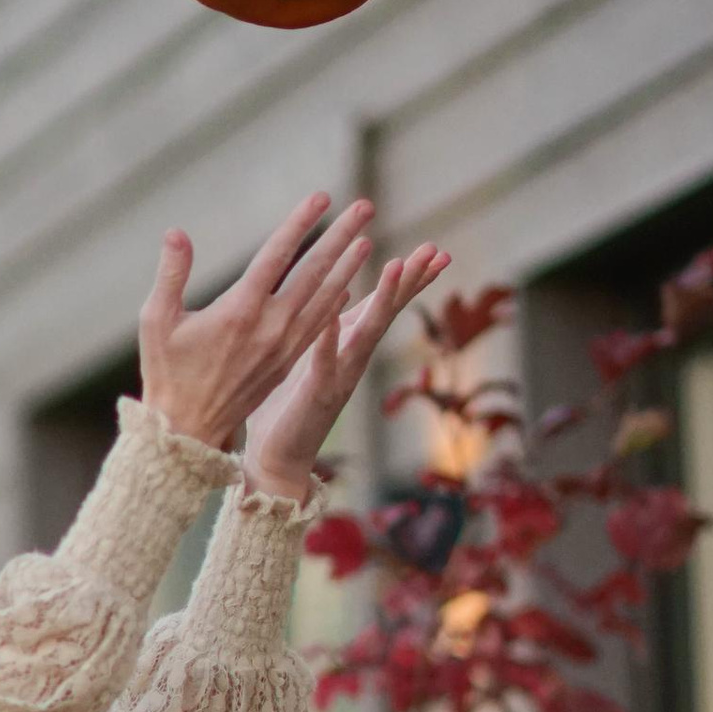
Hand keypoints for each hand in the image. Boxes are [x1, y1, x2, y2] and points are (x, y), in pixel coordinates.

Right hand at [135, 195, 378, 455]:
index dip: (301, 223)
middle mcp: (270, 326)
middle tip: (365, 207)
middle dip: (341, 237)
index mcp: (240, 311)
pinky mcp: (287, 362)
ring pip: (325, 299)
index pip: (277, 255)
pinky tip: (347, 287)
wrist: (188, 428)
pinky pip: (318, 327)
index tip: (323, 196)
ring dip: (348, 268)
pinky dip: (335, 303)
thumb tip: (175, 233)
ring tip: (367, 240)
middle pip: (314, 272)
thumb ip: (171, 274)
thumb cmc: (167, 371)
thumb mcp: (156, 321)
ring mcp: (283, 346)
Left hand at [242, 241, 450, 500]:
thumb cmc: (288, 408)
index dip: (409, 279)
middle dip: (411, 281)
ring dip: (382, 299)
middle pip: (386, 313)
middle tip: (436, 250)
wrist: (277, 461)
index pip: (384, 306)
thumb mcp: (311, 355)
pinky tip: (331, 315)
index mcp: (348, 346)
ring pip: (366, 333)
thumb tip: (342, 286)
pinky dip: (328, 340)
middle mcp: (352, 360)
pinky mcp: (315, 394)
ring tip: (397, 266)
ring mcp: (338, 377)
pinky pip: (323, 362)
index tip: (436, 250)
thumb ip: (330, 325)